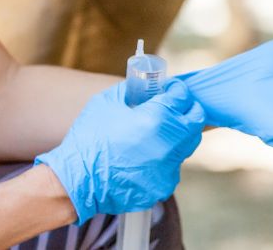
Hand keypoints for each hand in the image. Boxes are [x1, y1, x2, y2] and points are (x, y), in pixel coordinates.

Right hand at [35, 80, 204, 223]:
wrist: (76, 181)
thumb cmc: (89, 138)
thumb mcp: (106, 102)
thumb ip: (131, 91)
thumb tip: (144, 87)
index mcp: (158, 118)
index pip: (184, 96)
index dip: (176, 90)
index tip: (169, 90)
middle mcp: (170, 143)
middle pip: (195, 120)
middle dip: (186, 110)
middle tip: (173, 107)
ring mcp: (168, 167)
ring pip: (186, 146)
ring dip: (175, 136)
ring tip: (153, 134)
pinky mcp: (163, 186)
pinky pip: (172, 168)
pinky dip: (163, 160)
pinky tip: (143, 159)